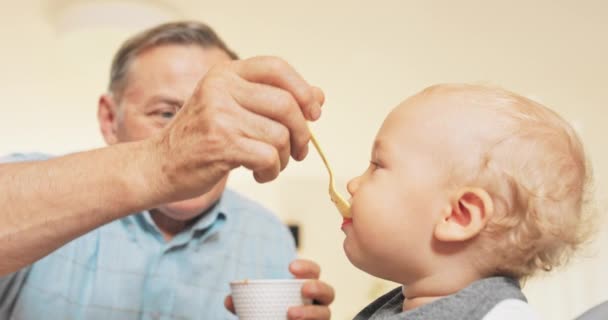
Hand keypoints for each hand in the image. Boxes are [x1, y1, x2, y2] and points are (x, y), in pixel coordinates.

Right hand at [150, 56, 324, 200]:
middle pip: (287, 104)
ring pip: (280, 135)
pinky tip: (260, 173)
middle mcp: (221, 88)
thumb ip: (273, 99)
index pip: (276, 67)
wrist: (159, 165)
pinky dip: (272, 171)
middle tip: (299, 150)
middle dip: (302, 132)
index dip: (303, 89)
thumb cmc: (201, 137)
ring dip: (285, 157)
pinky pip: (269, 157)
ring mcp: (219, 116)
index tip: (314, 113)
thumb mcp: (234, 108)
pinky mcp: (220, 145)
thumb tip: (319, 96)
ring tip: (271, 164)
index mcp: (226, 73)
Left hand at [224, 259, 334, 319]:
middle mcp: (317, 302)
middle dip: (317, 288)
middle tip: (303, 290)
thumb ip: (243, 301)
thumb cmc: (270, 313)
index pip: (314, 271)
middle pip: (327, 292)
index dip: (307, 267)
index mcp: (305, 286)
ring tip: (291, 314)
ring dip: (311, 313)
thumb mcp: (256, 305)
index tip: (290, 268)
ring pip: (325, 314)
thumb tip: (229, 299)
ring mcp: (319, 317)